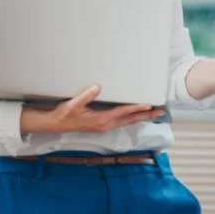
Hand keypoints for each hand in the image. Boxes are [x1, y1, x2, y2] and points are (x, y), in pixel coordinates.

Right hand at [20, 85, 163, 134]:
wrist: (54, 124)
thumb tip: (97, 87)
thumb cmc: (63, 114)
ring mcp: (104, 126)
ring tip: (154, 113)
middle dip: (145, 116)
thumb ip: (85, 96)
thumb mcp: (72, 104)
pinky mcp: (101, 126)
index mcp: (100, 120)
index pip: (122, 113)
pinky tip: (136, 116)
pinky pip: (121, 122)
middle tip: (160, 112)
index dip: (135, 108)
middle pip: (130, 120)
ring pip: (127, 122)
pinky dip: (131, 118)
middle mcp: (105, 125)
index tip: (148, 105)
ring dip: (141, 118)